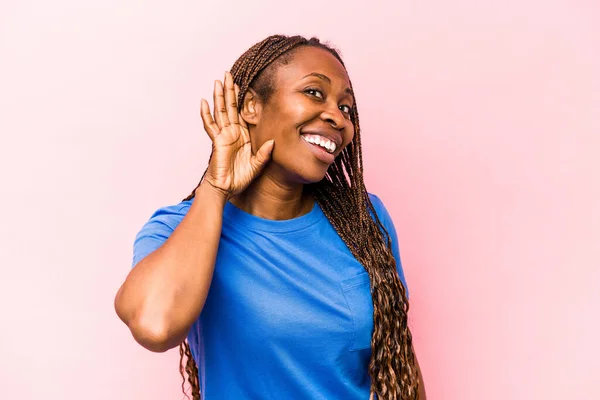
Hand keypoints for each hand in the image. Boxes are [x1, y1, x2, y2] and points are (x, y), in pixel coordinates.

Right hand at [199, 71, 273, 198]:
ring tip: (218, 81)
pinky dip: (206, 113)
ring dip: (219, 96)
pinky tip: (203, 102)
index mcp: (242, 136)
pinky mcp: (217, 141)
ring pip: (221, 111)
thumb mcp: (257, 165)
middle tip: (228, 74)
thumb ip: (264, 153)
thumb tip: (273, 142)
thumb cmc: (238, 179)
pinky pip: (210, 125)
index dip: (242, 99)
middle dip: (230, 90)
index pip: (242, 113)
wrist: (226, 189)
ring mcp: (223, 135)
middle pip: (230, 107)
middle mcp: (232, 133)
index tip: (243, 84)